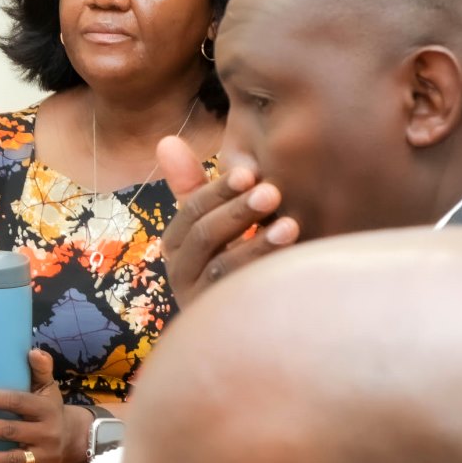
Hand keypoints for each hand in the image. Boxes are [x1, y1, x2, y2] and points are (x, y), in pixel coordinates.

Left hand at [0, 350, 82, 462]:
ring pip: (11, 461)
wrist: (74, 440)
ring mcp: (46, 459)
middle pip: (9, 431)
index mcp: (45, 409)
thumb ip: (40, 368)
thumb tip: (31, 350)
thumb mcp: (48, 387)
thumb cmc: (48, 409)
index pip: (15, 401)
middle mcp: (48, 434)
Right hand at [156, 135, 297, 309]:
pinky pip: (242, 296)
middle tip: (273, 192)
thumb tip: (166, 140)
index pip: (192, 210)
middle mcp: (180, 273)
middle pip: (204, 236)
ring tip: (292, 226)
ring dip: (257, 245)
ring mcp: (200, 301)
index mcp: (175, 244)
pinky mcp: (223, 322)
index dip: (219, 189)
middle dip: (239, 212)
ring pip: (222, 268)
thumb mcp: (213, 220)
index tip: (250, 172)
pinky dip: (267, 273)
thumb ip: (191, 184)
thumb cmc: (234, 257)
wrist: (253, 322)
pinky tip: (295, 258)